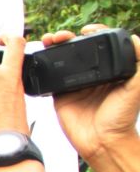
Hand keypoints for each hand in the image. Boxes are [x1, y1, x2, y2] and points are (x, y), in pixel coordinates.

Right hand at [47, 25, 139, 162]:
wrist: (101, 142)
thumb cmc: (121, 118)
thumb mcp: (136, 88)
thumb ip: (139, 63)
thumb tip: (135, 39)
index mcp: (111, 70)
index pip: (102, 45)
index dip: (94, 33)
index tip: (87, 30)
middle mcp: (93, 74)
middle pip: (79, 48)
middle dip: (69, 37)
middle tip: (62, 36)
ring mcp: (75, 83)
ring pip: (63, 58)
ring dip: (55, 46)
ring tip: (50, 40)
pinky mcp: (61, 93)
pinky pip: (51, 76)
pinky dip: (44, 64)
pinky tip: (42, 56)